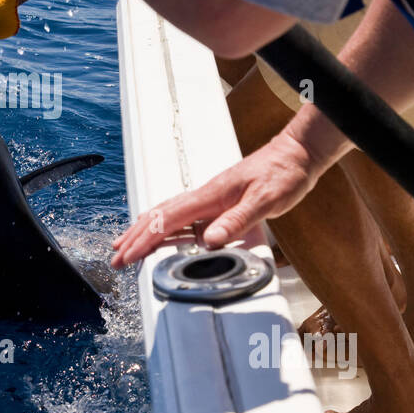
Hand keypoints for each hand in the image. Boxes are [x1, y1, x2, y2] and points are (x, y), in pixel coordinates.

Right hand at [111, 129, 320, 267]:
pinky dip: (165, 227)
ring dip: (145, 232)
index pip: (168, 220)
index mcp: (210, 196)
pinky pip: (182, 216)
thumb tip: (210, 241)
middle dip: (135, 238)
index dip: (145, 240)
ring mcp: (209, 198)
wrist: (296, 155)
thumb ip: (237, 220)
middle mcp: (204, 196)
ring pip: (167, 215)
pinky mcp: (217, 202)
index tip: (128, 256)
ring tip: (128, 246)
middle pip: (159, 217)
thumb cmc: (283, 173)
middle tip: (117, 257)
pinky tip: (163, 235)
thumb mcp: (266, 200)